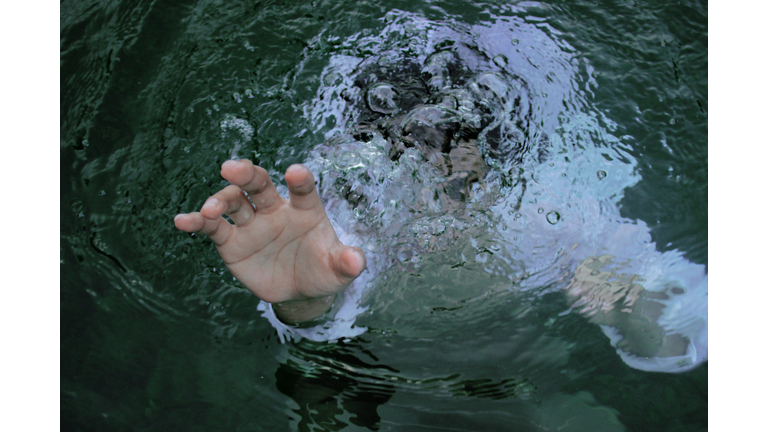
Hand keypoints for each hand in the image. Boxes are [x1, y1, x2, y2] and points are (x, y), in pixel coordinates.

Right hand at [174, 159, 365, 322]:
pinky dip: (196, 222)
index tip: (295, 172)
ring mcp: (252, 224)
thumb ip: (346, 263)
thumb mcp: (338, 270)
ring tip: (211, 211)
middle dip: (246, 174)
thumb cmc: (322, 270)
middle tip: (232, 168)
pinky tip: (182, 220)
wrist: (299, 290)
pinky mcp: (232, 242)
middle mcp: (275, 209)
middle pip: (259, 184)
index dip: (299, 180)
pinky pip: (212, 228)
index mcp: (305, 209)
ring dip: (220, 200)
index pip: (302, 189)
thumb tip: (358, 259)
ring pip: (233, 202)